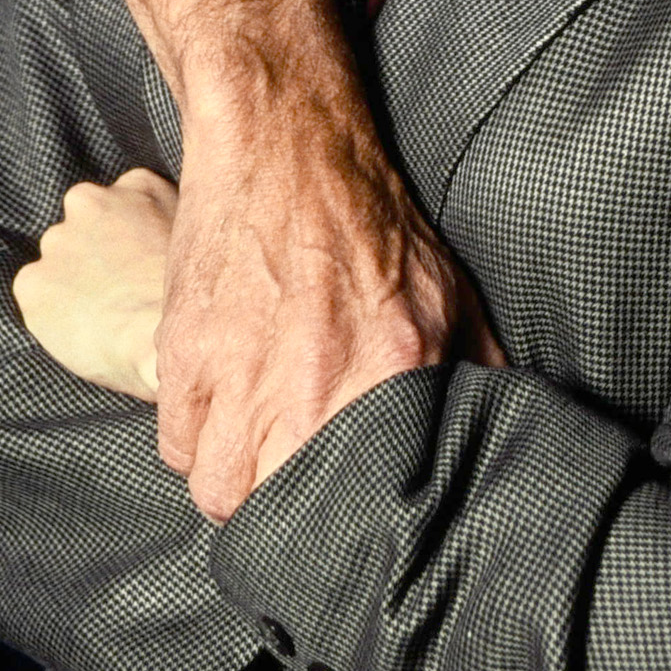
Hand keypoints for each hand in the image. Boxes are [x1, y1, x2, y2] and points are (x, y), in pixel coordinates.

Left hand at [15, 172, 179, 398]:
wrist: (161, 341)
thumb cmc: (191, 299)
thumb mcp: (200, 240)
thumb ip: (178, 222)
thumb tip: (173, 231)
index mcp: (136, 185)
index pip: (127, 200)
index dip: (135, 234)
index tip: (143, 259)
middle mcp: (89, 201)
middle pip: (87, 225)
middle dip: (99, 252)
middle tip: (123, 289)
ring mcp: (57, 241)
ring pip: (60, 261)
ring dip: (74, 281)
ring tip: (106, 315)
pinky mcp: (32, 282)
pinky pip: (38, 296)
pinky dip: (54, 311)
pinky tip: (84, 329)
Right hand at [153, 123, 502, 519]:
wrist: (284, 145)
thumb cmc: (368, 219)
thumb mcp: (448, 292)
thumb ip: (477, 371)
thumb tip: (493, 438)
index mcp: (386, 376)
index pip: (359, 503)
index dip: (350, 525)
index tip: (349, 516)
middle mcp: (307, 390)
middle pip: (278, 513)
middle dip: (289, 512)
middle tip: (299, 489)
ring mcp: (236, 377)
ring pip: (218, 492)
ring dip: (237, 484)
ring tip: (259, 458)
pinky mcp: (182, 356)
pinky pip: (177, 446)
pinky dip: (196, 443)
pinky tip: (223, 416)